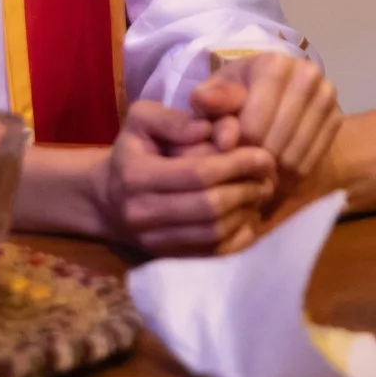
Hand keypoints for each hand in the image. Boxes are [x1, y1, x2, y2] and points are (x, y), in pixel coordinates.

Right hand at [96, 100, 276, 254]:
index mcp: (136, 175)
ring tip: (262, 191)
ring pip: (213, 232)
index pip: (197, 173)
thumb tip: (207, 129)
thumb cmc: (133, 150)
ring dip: (246, 212)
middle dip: (246, 189)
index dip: (236, 164)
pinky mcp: (167, 257)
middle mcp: (142, 213)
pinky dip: (238, 236)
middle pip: (209, 207)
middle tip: (269, 175)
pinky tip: (249, 215)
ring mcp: (154, 241)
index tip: (263, 155)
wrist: (106, 198)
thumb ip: (173, 119)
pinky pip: (212, 253)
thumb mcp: (142, 120)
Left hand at [188, 52, 340, 190]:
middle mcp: (307, 73)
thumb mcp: (213, 98)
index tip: (230, 153)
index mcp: (274, 63)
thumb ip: (212, 111)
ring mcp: (327, 94)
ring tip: (256, 175)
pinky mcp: (338, 116)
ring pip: (297, 153)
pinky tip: (275, 174)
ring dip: (273, 172)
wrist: (269, 98)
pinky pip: (313, 159)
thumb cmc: (233, 97)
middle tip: (243, 169)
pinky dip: (291, 174)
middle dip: (257, 159)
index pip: (256, 120)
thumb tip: (225, 138)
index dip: (240, 143)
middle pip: (279, 138)